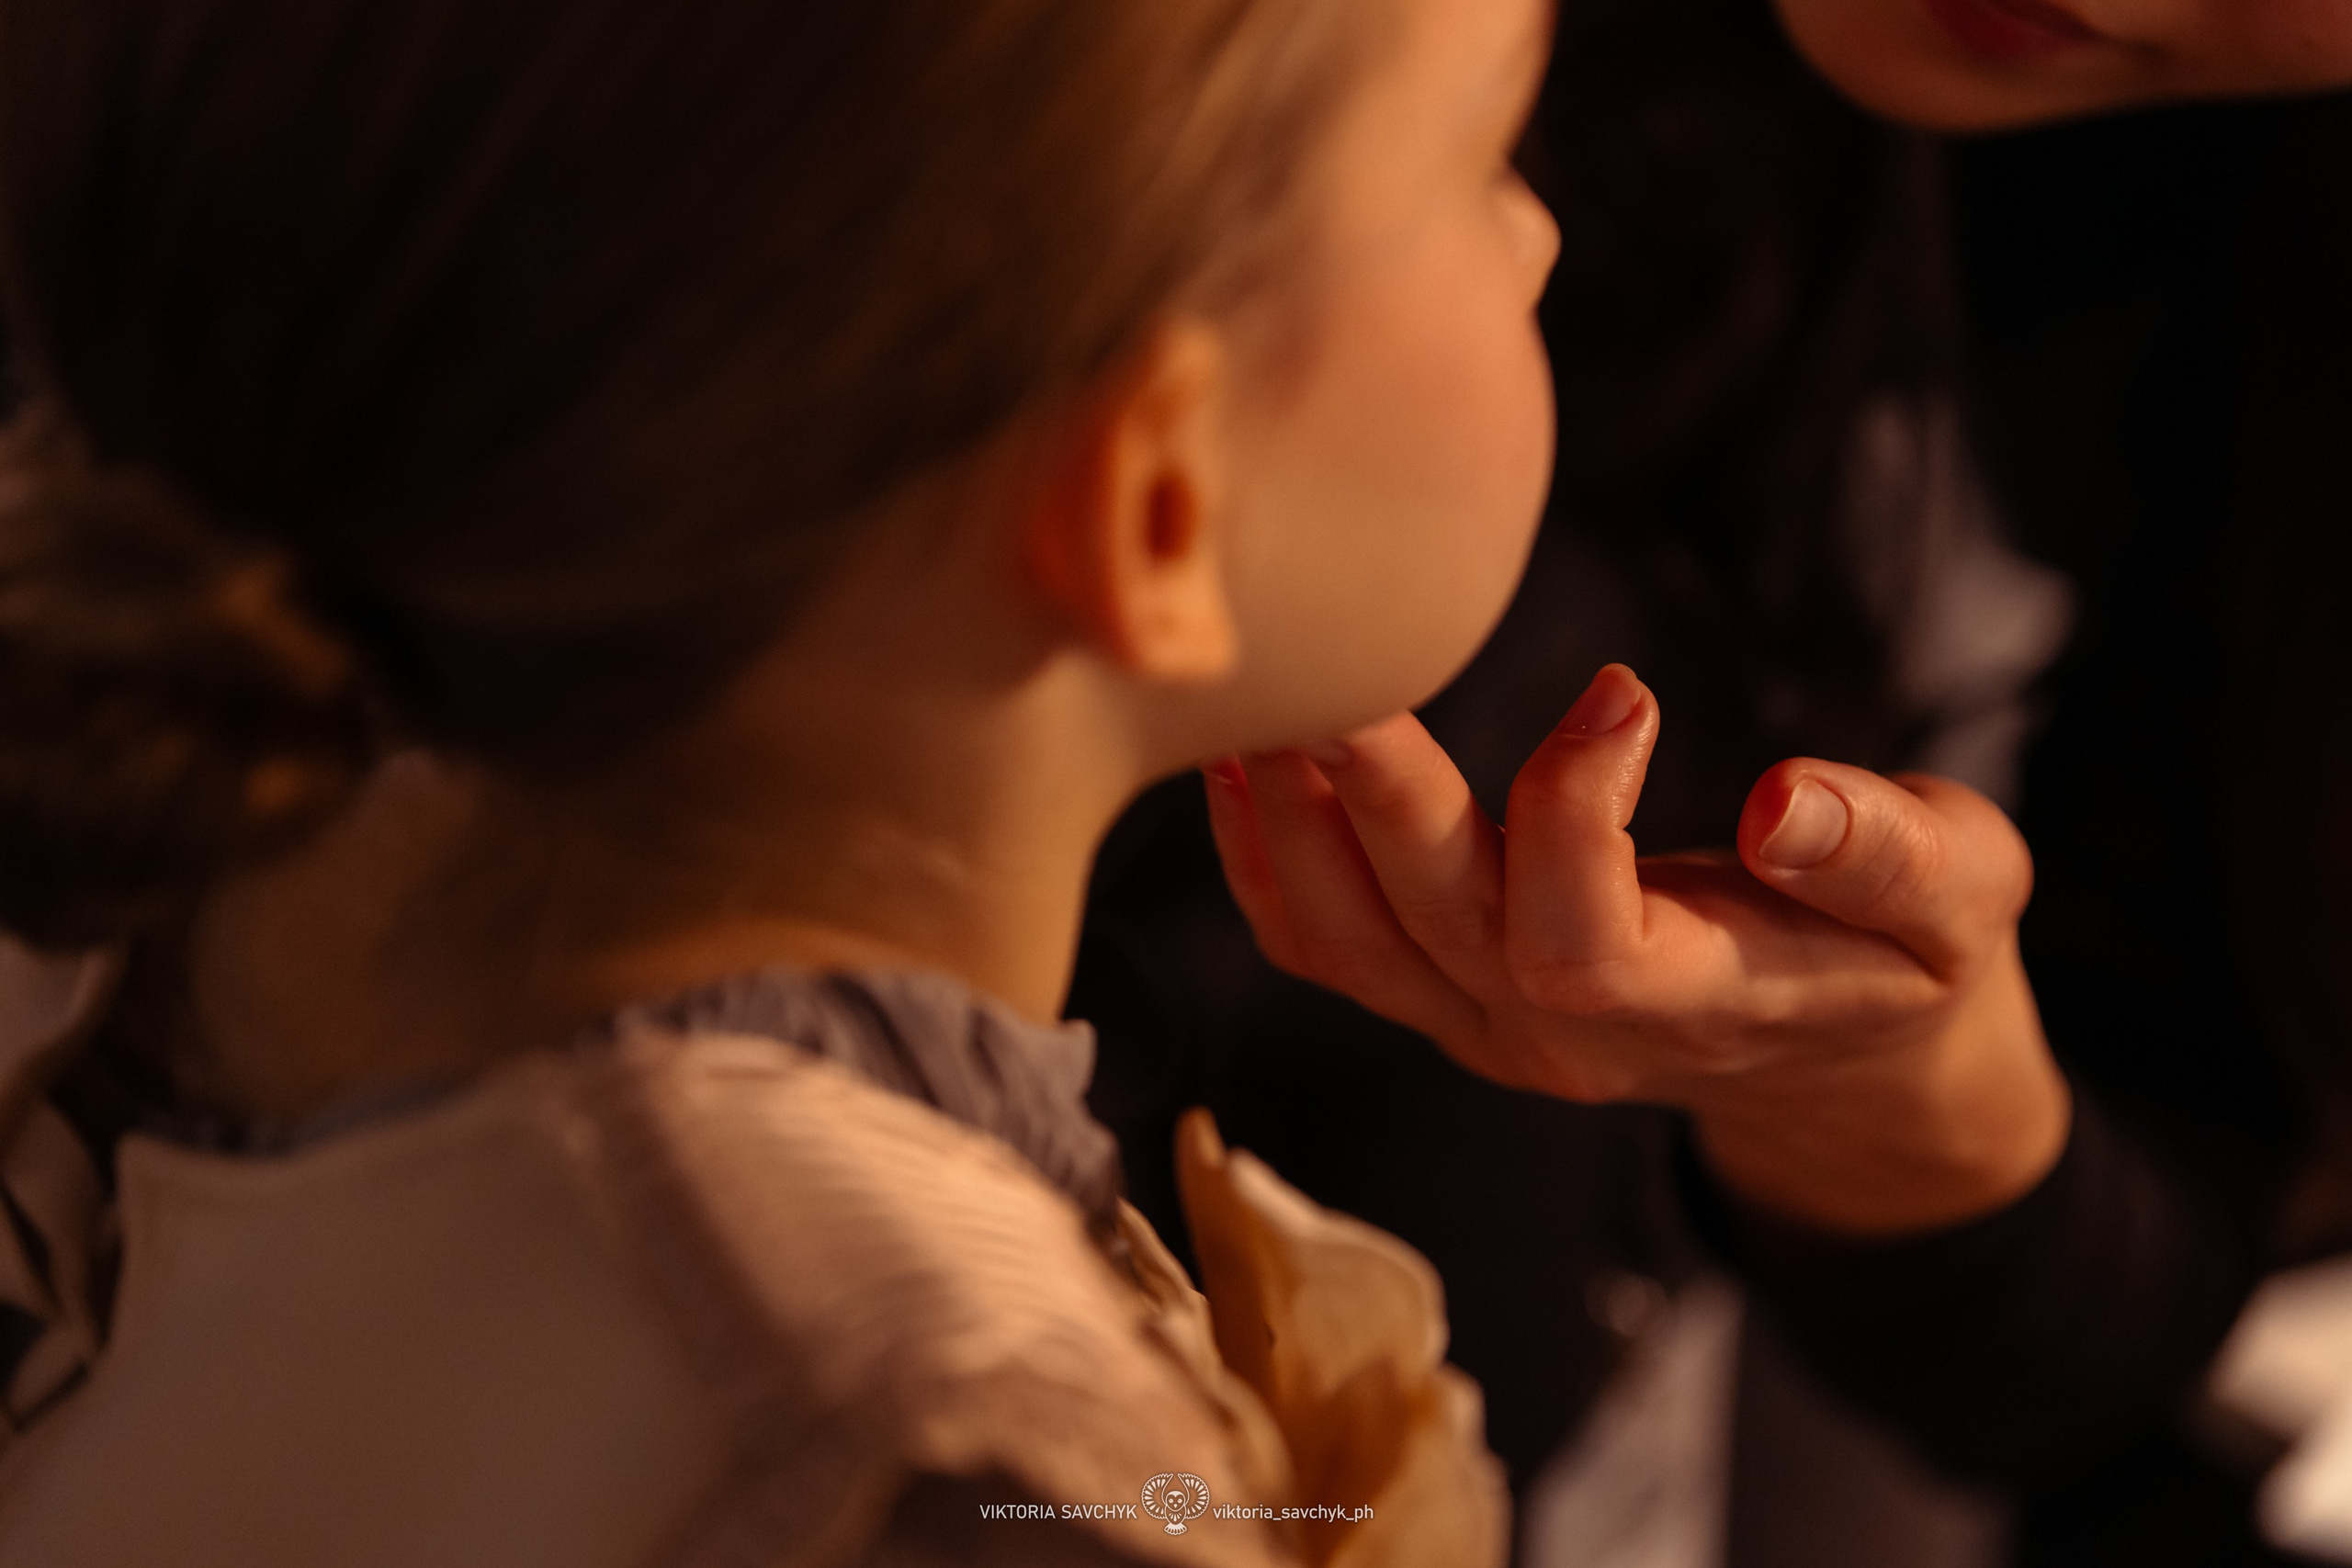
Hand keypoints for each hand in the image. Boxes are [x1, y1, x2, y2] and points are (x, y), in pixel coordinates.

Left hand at [1203, 664, 2070, 1235]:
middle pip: (1433, 927)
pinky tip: (1244, 761)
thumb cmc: (1907, 953)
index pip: (1583, 946)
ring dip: (1290, 824)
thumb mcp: (1964, 900)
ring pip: (1349, 944)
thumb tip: (1781, 802)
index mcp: (1695, 1009)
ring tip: (1262, 700)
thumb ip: (1891, 858)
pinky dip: (1268, 858)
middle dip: (1372, 793)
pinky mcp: (1442, 994)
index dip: (1574, 815)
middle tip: (1329, 668)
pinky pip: (1324, 943)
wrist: (1846, 1055)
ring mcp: (1484, 1024)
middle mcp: (1560, 1034)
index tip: (1623, 686)